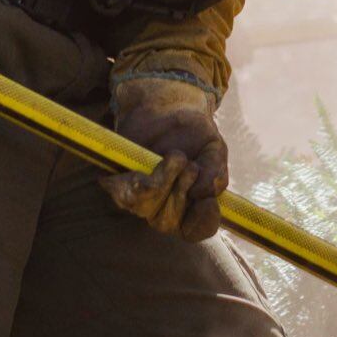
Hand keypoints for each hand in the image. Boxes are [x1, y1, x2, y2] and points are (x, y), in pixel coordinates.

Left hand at [101, 76, 225, 241]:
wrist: (168, 105)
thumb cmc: (194, 133)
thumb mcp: (215, 150)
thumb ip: (215, 173)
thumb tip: (203, 194)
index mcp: (190, 207)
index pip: (195, 231)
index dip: (202, 222)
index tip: (208, 203)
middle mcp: (163, 208)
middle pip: (167, 223)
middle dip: (182, 192)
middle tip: (190, 165)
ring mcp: (140, 198)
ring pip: (146, 208)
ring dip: (165, 181)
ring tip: (176, 156)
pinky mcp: (120, 183)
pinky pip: (126, 194)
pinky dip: (140, 179)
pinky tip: (155, 161)